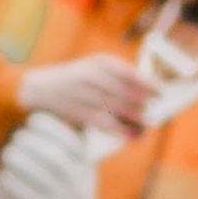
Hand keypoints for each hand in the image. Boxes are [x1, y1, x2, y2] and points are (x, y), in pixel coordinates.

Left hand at [0, 114, 105, 198]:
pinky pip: (26, 194)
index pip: (71, 141)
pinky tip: (5, 175)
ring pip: (40, 174)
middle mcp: (77, 182)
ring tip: (7, 153)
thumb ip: (75, 141)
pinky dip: (12, 181)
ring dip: (19, 159)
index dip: (50, 127)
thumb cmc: (71, 191)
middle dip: (32, 142)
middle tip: (16, 137)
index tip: (32, 120)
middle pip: (55, 157)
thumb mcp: (82, 167)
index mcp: (85, 165)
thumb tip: (67, 107)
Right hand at [17, 56, 151, 136]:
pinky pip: (104, 122)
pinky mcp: (78, 112)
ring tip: (145, 125)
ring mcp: (83, 93)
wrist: (37, 88)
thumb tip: (148, 89)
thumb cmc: (74, 79)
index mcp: (98, 62)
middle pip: (124, 90)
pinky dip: (121, 130)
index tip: (159, 92)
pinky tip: (133, 136)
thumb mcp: (93, 68)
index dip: (147, 83)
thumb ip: (118, 76)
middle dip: (141, 102)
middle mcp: (91, 75)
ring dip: (134, 117)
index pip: (128, 72)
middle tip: (150, 110)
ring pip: (116, 107)